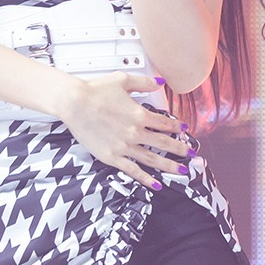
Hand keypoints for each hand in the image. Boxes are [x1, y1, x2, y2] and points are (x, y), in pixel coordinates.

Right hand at [57, 72, 189, 189]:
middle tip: (190, 154)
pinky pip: (133, 171)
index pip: (164, 123)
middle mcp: (135, 132)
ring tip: (181, 171)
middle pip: (164, 143)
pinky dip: (146, 179)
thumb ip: (144, 83)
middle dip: (180, 149)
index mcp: (139, 114)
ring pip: (153, 159)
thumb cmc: (94, 90)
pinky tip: (156, 184)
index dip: (176, 127)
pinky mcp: (112, 157)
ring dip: (169, 166)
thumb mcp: (123, 80)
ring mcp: (124, 147)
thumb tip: (159, 82)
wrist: (74, 103)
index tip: (183, 130)